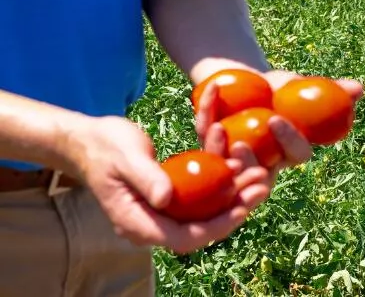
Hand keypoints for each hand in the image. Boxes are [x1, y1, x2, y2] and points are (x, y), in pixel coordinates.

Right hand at [67, 115, 270, 253]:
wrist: (89, 140)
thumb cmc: (104, 146)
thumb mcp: (126, 157)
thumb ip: (146, 178)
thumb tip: (166, 198)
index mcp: (138, 224)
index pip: (184, 238)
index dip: (215, 227)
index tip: (241, 209)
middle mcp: (152, 224)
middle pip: (201, 228)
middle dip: (235, 210)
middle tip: (262, 187)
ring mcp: (160, 213)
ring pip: (204, 214)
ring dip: (233, 197)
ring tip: (260, 176)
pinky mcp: (167, 199)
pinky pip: (199, 199)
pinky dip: (220, 186)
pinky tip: (239, 167)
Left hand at [194, 69, 363, 181]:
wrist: (242, 80)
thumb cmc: (276, 89)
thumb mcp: (300, 86)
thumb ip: (330, 89)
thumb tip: (360, 87)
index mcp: (289, 152)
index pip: (296, 154)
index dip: (289, 140)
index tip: (277, 119)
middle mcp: (262, 162)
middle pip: (258, 172)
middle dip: (249, 163)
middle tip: (241, 145)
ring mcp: (232, 157)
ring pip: (226, 163)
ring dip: (220, 148)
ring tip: (219, 129)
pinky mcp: (208, 144)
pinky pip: (204, 133)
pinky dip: (206, 110)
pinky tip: (210, 92)